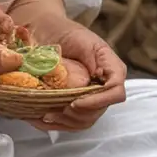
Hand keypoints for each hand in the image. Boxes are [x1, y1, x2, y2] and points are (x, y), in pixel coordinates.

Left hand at [28, 16, 127, 131]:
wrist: (48, 33)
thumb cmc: (66, 33)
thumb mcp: (82, 40)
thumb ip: (92, 57)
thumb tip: (96, 77)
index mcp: (111, 70)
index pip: (115, 92)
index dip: (98, 101)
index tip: (75, 103)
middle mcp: (104, 87)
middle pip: (99, 110)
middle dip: (77, 114)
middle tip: (56, 109)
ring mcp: (90, 98)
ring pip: (84, 121)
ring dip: (65, 122)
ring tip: (46, 115)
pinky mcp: (75, 105)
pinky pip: (70, 122)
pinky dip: (56, 123)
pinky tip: (40, 119)